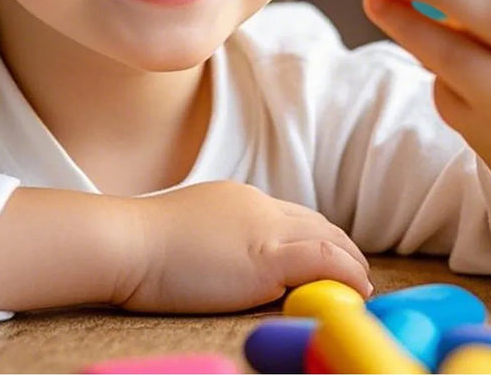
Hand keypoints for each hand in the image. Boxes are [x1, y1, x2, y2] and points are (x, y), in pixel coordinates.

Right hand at [112, 180, 371, 312]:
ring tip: (362, 288)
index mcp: (237, 198)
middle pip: (315, 222)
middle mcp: (257, 205)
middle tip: (356, 275)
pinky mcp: (267, 257)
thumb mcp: (188, 232)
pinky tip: (359, 292)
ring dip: (351, 264)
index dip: (314, 236)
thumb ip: (215, 238)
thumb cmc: (142, 245)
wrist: (127, 242)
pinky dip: (349, 274)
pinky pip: (325, 259)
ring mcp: (264, 228)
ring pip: (328, 238)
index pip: (289, 214)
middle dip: (341, 248)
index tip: (326, 260)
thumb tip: (225, 261)